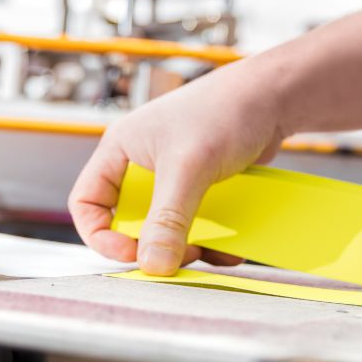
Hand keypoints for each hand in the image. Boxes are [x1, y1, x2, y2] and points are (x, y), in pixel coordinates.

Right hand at [68, 61, 284, 274]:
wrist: (273, 96)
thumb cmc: (224, 112)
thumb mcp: (189, 168)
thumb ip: (168, 219)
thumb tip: (152, 265)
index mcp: (120, 150)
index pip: (87, 202)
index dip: (101, 234)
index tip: (131, 254)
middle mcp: (141, 163)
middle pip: (129, 220)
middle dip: (152, 245)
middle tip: (179, 255)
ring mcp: (173, 174)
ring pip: (166, 225)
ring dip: (185, 245)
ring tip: (208, 251)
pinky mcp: (202, 183)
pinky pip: (196, 221)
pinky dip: (211, 238)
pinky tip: (230, 245)